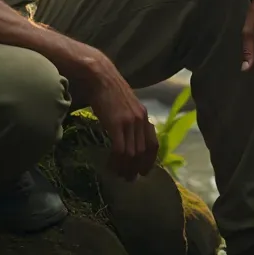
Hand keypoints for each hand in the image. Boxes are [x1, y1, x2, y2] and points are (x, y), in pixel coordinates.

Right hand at [85, 54, 158, 179]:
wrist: (100, 76)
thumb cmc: (108, 89)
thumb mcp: (125, 105)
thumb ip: (130, 118)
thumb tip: (128, 135)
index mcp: (144, 115)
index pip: (153, 143)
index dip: (150, 160)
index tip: (143, 171)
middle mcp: (140, 120)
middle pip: (143, 152)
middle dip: (137, 168)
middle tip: (129, 178)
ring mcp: (129, 122)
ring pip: (133, 154)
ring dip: (126, 167)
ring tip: (119, 174)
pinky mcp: (117, 124)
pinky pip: (120, 149)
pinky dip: (117, 161)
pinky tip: (110, 165)